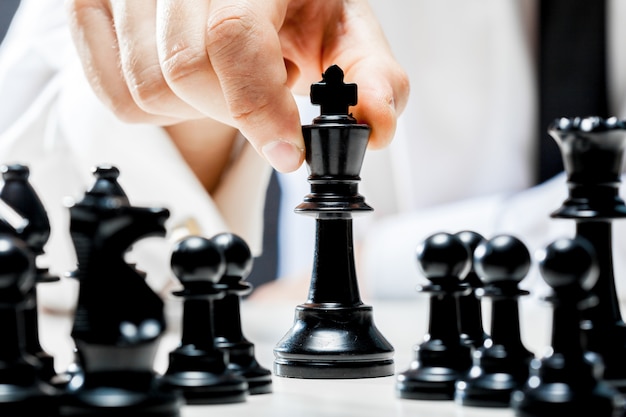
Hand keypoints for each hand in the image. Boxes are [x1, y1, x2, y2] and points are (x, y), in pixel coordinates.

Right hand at [66, 0, 408, 172]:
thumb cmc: (297, 6)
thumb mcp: (344, 33)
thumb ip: (373, 78)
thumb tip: (373, 128)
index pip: (232, 37)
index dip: (258, 107)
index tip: (288, 152)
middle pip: (184, 72)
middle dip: (233, 109)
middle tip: (262, 92)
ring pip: (145, 89)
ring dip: (197, 109)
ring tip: (226, 77)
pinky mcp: (92, 9)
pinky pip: (112, 94)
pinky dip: (159, 108)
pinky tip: (191, 81)